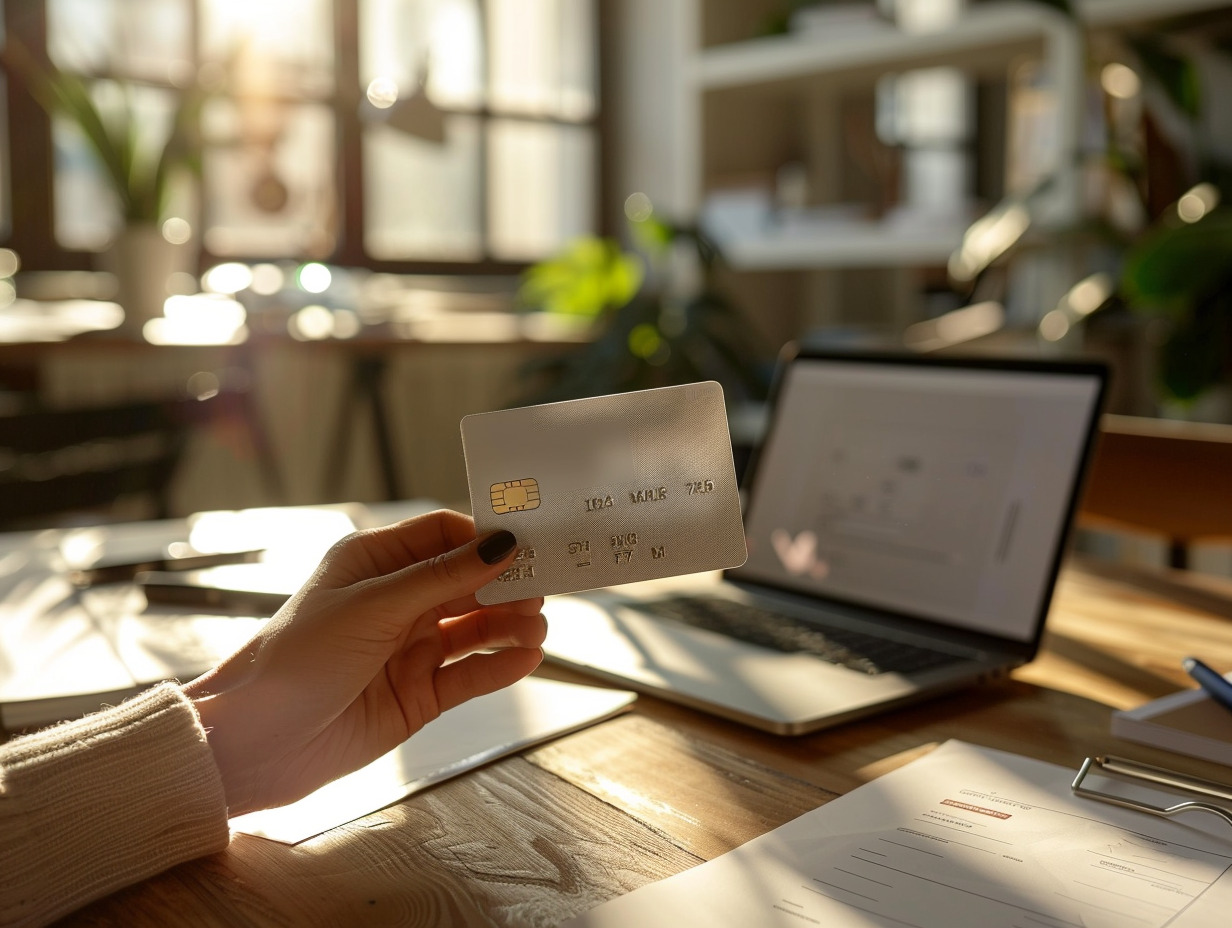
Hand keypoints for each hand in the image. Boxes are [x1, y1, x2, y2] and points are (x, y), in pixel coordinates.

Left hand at [183, 510, 545, 815]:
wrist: (257, 744)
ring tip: (537, 628)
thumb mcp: (371, 607)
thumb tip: (499, 545)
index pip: (441, 535)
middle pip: (466, 581)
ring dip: (509, 625)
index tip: (525, 542)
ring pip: (474, 628)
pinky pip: (470, 674)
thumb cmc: (295, 660)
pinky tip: (527, 657)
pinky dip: (500, 665)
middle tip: (544, 587)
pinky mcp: (418, 695)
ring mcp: (408, 649)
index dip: (482, 537)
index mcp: (373, 564)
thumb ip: (440, 578)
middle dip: (505, 583)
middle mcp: (395, 602)